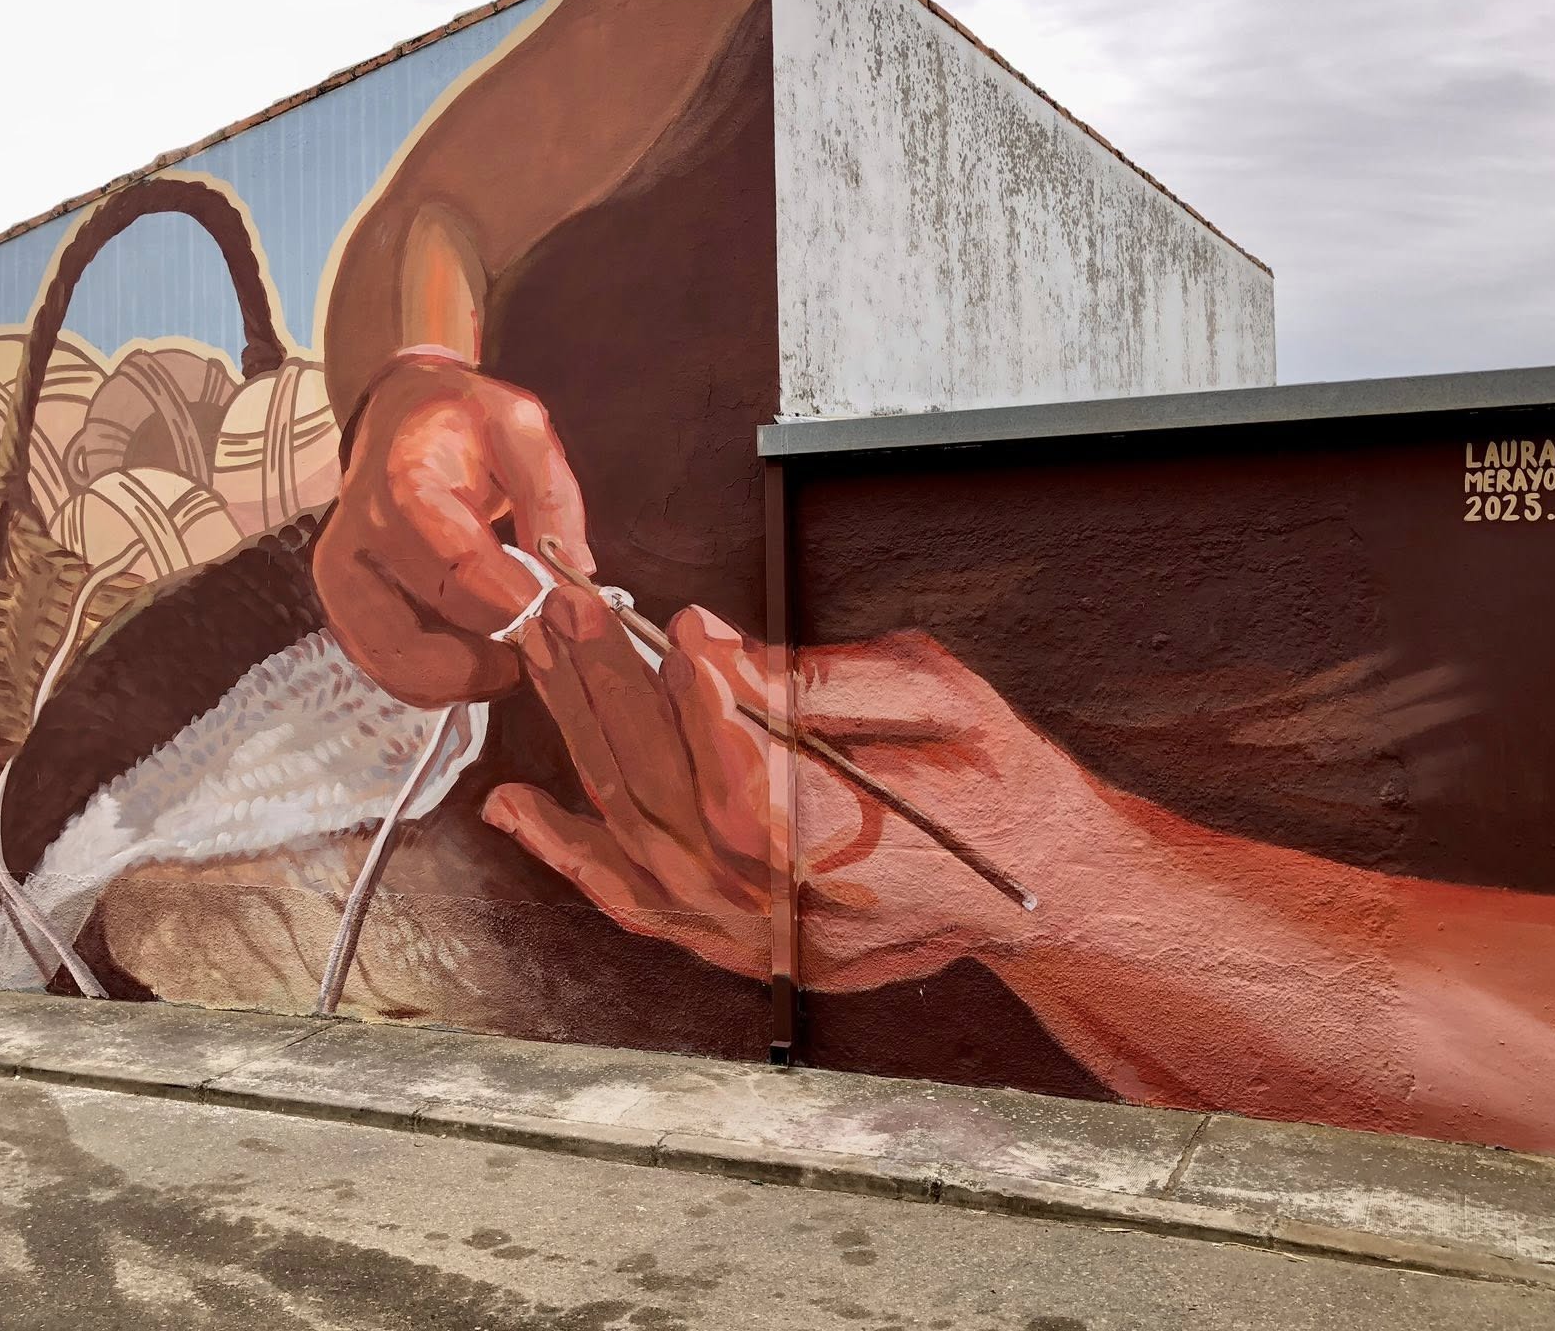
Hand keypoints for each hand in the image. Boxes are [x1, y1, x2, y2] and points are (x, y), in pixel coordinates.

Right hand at [313, 354, 592, 705]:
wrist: (398, 419)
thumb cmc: (466, 425)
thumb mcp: (522, 430)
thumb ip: (552, 497)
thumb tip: (576, 576)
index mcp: (408, 482)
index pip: (461, 566)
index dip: (518, 604)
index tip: (565, 618)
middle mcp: (361, 534)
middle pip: (434, 627)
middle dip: (502, 648)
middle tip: (549, 640)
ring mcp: (341, 577)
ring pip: (407, 665)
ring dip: (472, 675)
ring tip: (514, 648)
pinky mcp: (341, 608)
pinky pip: (390, 672)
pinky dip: (441, 680)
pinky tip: (477, 653)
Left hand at [482, 589, 1107, 991]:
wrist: (1036, 888)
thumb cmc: (1003, 782)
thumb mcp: (946, 698)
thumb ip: (826, 680)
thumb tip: (714, 650)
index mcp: (866, 851)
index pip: (750, 784)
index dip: (697, 703)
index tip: (666, 622)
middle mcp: (801, 909)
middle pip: (673, 807)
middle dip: (611, 696)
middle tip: (569, 608)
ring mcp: (766, 939)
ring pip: (643, 847)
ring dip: (583, 750)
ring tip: (543, 661)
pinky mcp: (745, 947)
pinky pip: (642, 907)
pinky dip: (574, 859)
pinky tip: (517, 809)